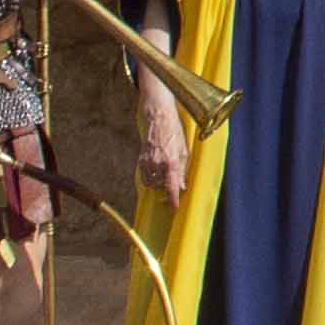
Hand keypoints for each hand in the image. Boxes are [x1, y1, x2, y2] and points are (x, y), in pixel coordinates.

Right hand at [135, 80, 193, 202]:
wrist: (157, 116)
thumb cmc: (174, 131)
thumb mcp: (184, 150)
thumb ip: (182, 169)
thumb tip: (182, 186)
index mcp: (172, 161)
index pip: (172, 187)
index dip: (173, 199)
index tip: (175, 208)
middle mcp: (158, 164)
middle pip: (161, 187)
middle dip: (167, 190)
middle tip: (174, 189)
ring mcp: (147, 162)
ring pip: (152, 183)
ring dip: (159, 184)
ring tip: (166, 177)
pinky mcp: (141, 160)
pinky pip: (145, 176)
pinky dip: (151, 178)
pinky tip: (157, 172)